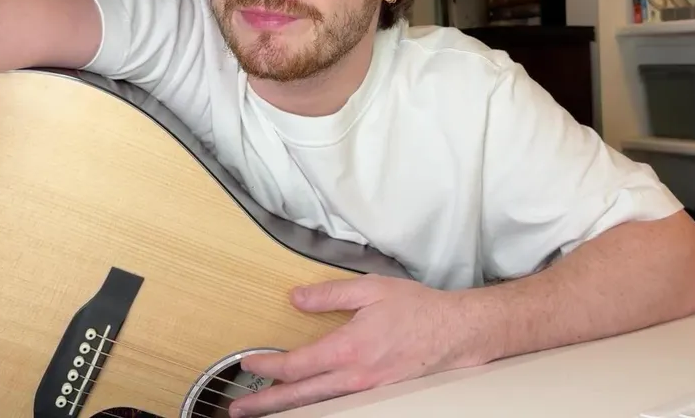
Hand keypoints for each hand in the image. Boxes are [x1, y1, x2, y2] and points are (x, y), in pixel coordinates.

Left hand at [227, 274, 483, 416]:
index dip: (267, 366)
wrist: (456, 332)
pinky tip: (304, 403)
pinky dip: (314, 405)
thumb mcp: (372, 290)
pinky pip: (337, 403)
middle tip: (238, 409)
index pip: (296, 364)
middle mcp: (353, 377)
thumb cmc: (417, 309)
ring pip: (317, 404)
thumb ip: (330, 296)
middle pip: (299, 396)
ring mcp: (366, 391)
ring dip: (286, 408)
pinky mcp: (376, 394)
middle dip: (265, 403)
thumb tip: (295, 298)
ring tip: (262, 411)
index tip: (247, 362)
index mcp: (348, 349)